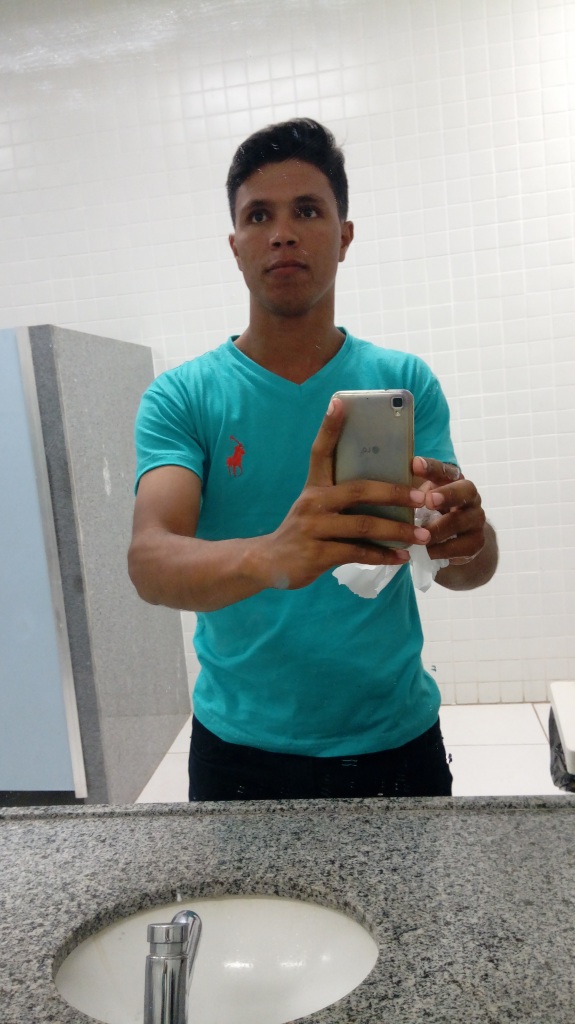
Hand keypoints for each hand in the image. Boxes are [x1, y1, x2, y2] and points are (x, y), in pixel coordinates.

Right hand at [261, 399, 430, 589]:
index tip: (340, 403)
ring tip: (422, 534)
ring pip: (363, 526)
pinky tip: (401, 557)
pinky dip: (383, 555)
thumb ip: (342, 496)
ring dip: (397, 530)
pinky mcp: (317, 555)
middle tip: (422, 497)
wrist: (269, 562)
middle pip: (358, 490)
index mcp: (314, 486)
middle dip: (395, 492)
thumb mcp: (316, 506)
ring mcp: (314, 529)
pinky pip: (357, 553)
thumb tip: (391, 488)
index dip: (329, 427)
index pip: (320, 451)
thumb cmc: (304, 530)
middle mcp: (313, 502)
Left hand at [412, 456, 486, 563]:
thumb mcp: (422, 499)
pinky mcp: (476, 542)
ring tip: (421, 534)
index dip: (431, 467)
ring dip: (439, 528)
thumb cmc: (433, 513)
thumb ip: (409, 491)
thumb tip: (381, 482)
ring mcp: (476, 519)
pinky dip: (442, 550)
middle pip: (465, 491)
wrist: (458, 541)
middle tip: (429, 500)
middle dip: (447, 495)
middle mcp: (470, 496)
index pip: (444, 469)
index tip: (415, 464)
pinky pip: (461, 546)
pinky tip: (427, 552)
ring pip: (461, 521)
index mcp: (454, 480)